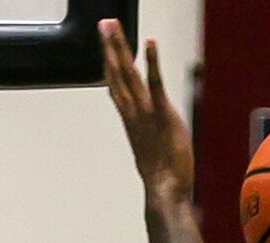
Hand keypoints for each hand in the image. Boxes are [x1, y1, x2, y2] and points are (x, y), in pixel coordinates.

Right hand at [103, 21, 193, 202]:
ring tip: (114, 26)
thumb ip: (144, 134)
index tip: (106, 48)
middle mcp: (134, 113)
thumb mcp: (148, 150)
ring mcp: (146, 112)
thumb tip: (143, 132)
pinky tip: (150, 43)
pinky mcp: (163, 114)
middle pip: (118, 74)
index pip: (116, 86)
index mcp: (131, 120)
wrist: (165, 191)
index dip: (110, 65)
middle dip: (110, 47)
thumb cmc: (162, 176)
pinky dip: (152, 62)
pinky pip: (156, 84)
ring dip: (121, 47)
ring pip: (129, 74)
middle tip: (104, 24)